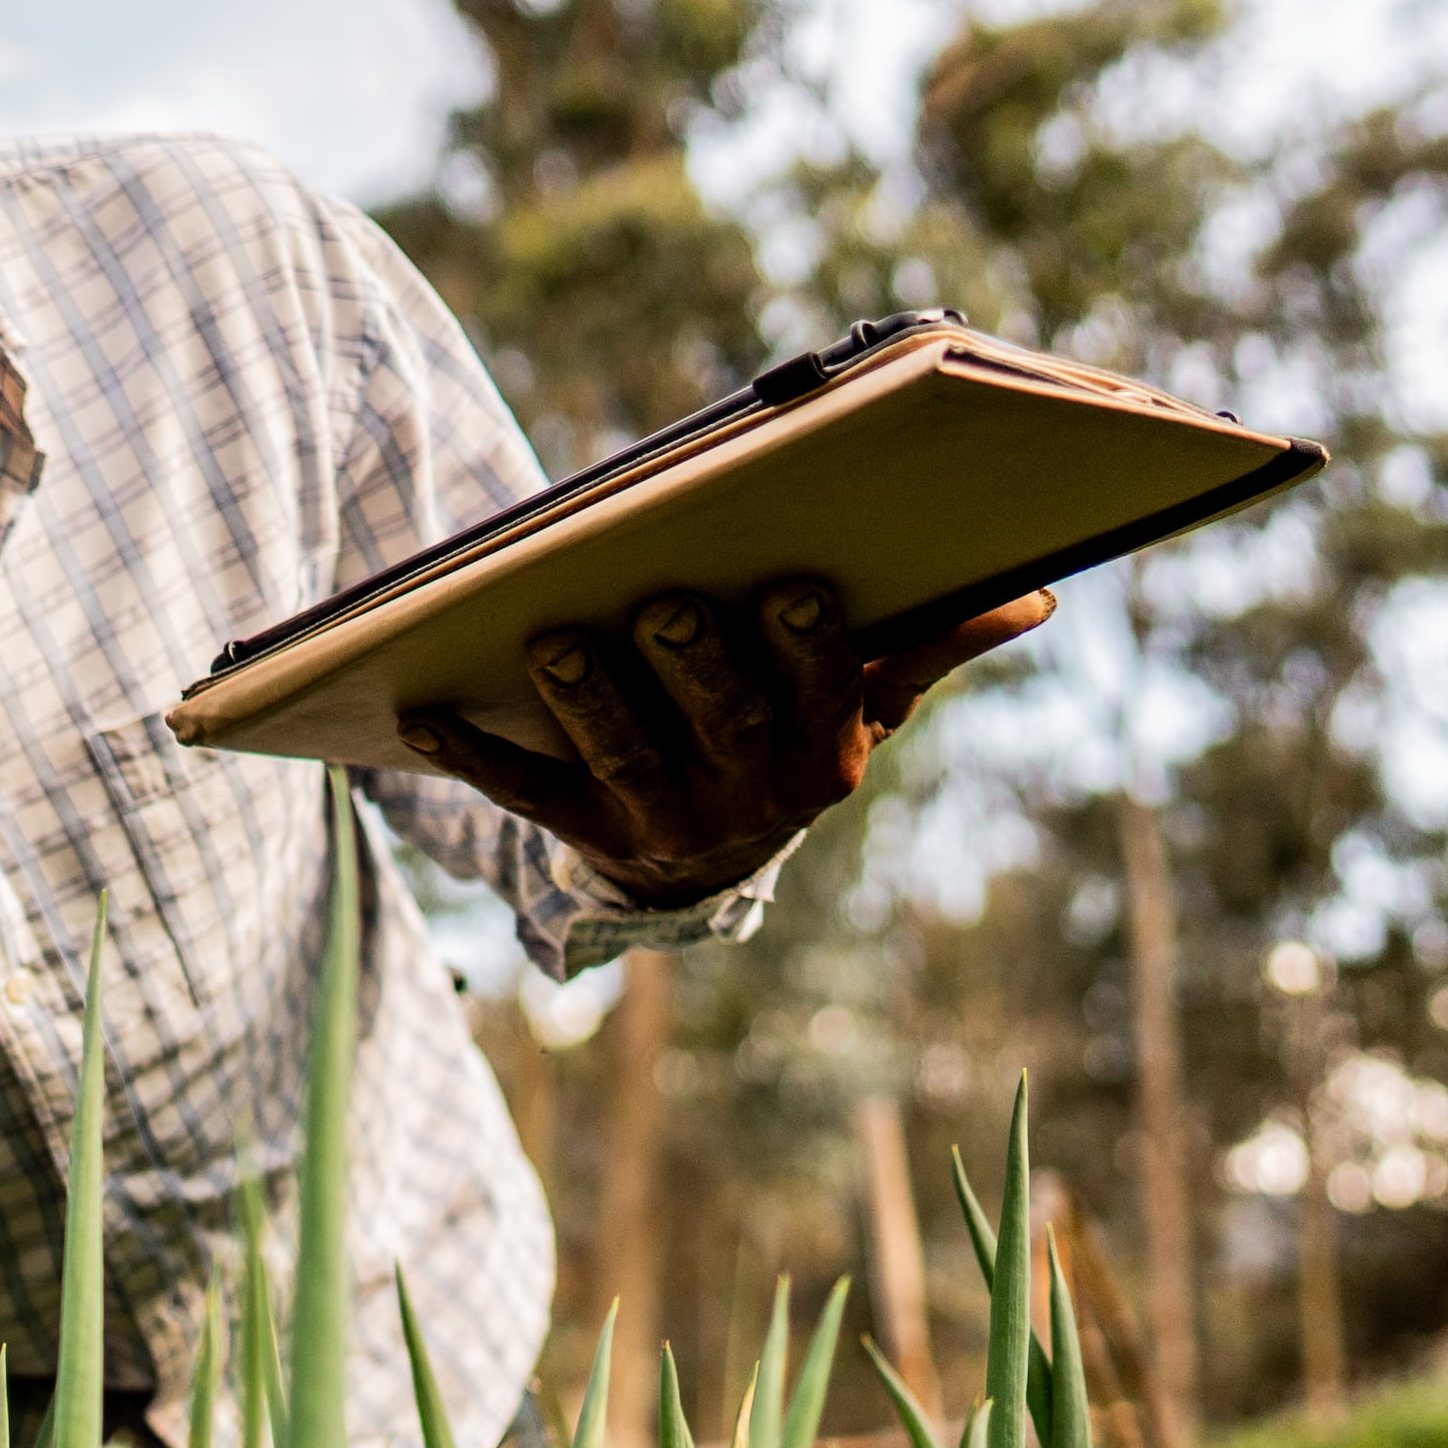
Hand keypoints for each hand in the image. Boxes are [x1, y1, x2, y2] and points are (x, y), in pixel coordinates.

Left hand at [396, 574, 1052, 902]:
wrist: (709, 862)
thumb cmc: (792, 739)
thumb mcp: (865, 704)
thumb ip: (929, 647)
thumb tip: (1028, 597)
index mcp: (826, 750)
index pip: (826, 690)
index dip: (812, 645)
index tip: (798, 585)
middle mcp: (749, 793)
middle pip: (721, 721)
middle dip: (693, 663)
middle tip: (665, 605)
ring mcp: (664, 818)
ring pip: (620, 756)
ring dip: (584, 700)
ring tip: (550, 641)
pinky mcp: (585, 833)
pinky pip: (525, 792)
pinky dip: (471, 753)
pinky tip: (419, 713)